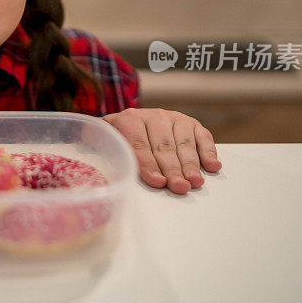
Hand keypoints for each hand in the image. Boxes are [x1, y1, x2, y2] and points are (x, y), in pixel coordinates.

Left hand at [102, 108, 221, 194]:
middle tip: (179, 186)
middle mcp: (153, 116)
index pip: (139, 144)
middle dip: (172, 168)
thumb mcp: (106, 140)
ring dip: (190, 163)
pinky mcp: (191, 123)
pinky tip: (212, 166)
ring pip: (183, 142)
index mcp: (129, 119)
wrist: (131, 123)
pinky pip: (203, 136)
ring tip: (195, 181)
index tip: (157, 182)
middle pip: (163, 145)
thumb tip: (89, 150)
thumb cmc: (119, 139)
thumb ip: (98, 144)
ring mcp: (174, 118)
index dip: (148, 164)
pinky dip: (209, 151)